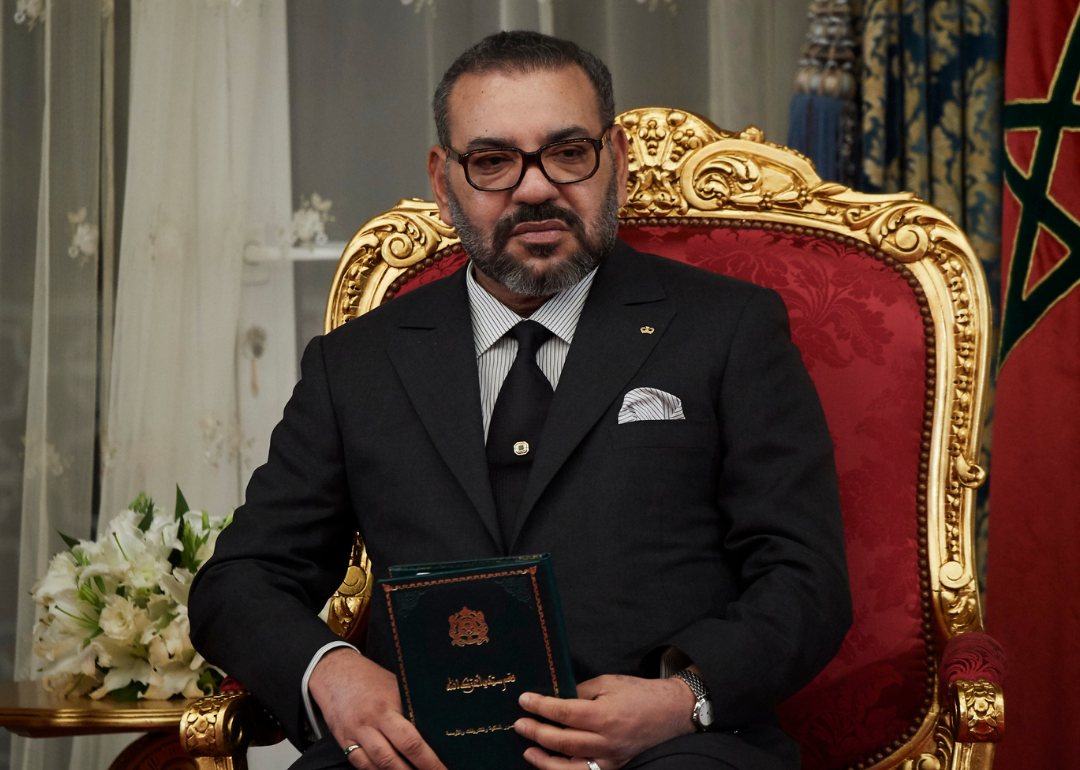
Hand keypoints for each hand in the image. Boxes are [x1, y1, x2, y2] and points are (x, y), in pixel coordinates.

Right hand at [308, 647, 446, 769]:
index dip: (428, 761)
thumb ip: (412, 706)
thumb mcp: (396, 686)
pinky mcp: (344, 743)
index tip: (442, 769)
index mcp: (386, 708)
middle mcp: (369, 725)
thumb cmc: (372, 679)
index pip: (410, 741)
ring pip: (377, 766)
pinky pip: (362, 765)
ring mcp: (355, 736)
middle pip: (393, 760)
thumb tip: (438, 723)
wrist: (336, 673)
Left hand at [513, 674, 696, 769]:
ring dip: (545, 761)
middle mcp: (607, 741)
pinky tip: (553, 763)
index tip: (524, 700)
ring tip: (529, 751)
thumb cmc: (639, 693)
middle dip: (536, 732)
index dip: (540, 706)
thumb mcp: (608, 682)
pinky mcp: (614, 767)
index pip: (563, 712)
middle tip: (519, 724)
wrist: (670, 712)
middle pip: (562, 740)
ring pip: (570, 768)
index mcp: (605, 715)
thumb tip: (555, 698)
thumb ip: (580, 692)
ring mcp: (611, 759)